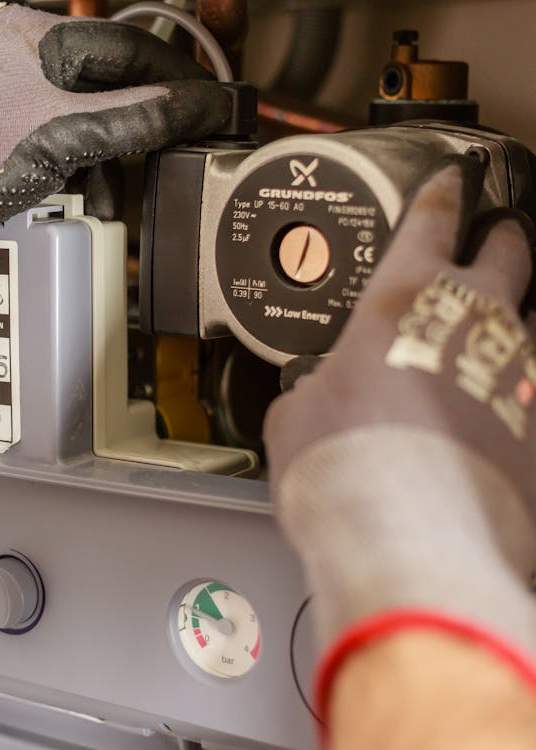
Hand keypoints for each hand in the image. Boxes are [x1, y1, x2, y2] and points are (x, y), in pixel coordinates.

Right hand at [264, 158, 535, 707]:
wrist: (408, 537)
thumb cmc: (344, 466)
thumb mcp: (295, 415)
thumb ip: (316, 388)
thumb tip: (321, 398)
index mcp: (403, 300)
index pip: (429, 224)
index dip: (440, 197)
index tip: (450, 183)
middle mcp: (474, 321)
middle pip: (509, 256)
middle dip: (505, 240)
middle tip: (503, 236)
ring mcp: (519, 373)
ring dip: (522, 319)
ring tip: (508, 327)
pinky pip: (535, 394)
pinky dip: (521, 394)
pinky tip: (504, 409)